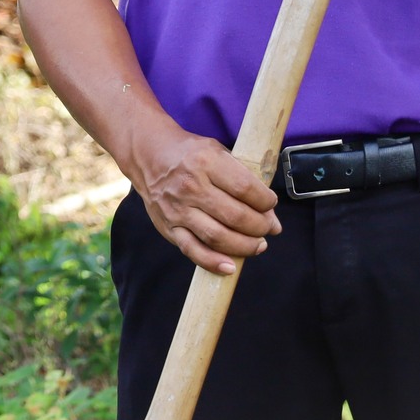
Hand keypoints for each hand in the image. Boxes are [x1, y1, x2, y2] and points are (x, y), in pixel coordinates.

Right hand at [130, 120, 280, 274]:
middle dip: (260, 226)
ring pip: (218, 237)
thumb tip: (271, 219)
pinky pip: (193, 250)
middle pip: (236, 216)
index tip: (270, 204)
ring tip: (258, 245)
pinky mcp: (168, 226)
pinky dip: (214, 262)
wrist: (148, 155)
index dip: (266, 202)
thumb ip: (245, 181)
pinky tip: (231, 266)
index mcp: (206, 161)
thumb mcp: (219, 152)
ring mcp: (177, 209)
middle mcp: (190, 186)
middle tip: (267, 228)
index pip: (246, 188)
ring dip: (245, 246)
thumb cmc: (190, 154)